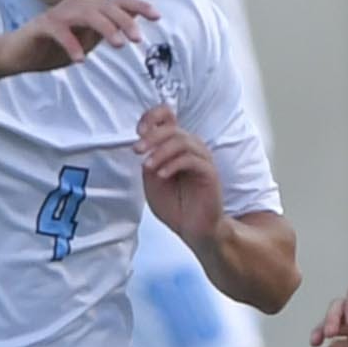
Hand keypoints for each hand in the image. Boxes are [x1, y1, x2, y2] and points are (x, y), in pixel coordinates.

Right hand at [2, 0, 157, 74]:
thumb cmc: (55, 47)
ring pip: (86, 14)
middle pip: (105, 6)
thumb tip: (131, 26)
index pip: (117, 2)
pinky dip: (71, 44)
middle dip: (125, 21)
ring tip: (119, 46)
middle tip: (138, 39)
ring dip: (105, 29)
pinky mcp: (42, 26)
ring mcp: (58, 14)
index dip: (138, 6)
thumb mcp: (87, 40)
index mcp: (89, 9)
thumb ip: (106, 32)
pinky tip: (80, 60)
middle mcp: (75, 6)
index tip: (157, 16)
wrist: (20, 55)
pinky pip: (60, 32)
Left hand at [136, 106, 223, 242]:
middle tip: (137, 150)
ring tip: (148, 167)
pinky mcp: (210, 173)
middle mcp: (191, 148)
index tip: (138, 131)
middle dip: (152, 137)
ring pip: (183, 141)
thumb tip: (143, 143)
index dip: (152, 117)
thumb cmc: (175, 206)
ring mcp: (202, 159)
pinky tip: (162, 175)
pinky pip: (192, 160)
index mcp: (176, 146)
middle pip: (173, 129)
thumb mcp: (151, 180)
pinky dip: (173, 164)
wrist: (192, 229)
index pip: (168, 117)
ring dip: (161, 151)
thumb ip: (149, 160)